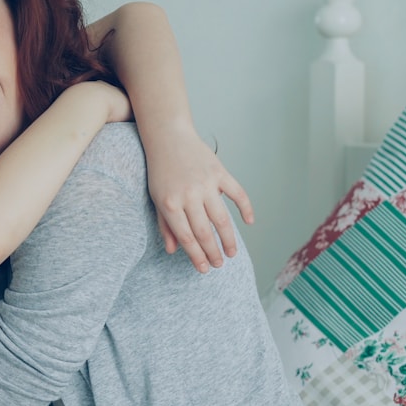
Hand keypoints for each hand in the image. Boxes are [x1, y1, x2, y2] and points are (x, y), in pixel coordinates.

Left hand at [145, 132, 253, 272]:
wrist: (168, 137)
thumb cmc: (160, 170)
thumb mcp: (156, 198)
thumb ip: (165, 225)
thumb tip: (173, 250)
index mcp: (171, 204)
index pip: (187, 238)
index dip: (197, 256)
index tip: (204, 269)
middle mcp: (189, 196)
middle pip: (205, 232)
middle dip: (213, 252)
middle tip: (220, 265)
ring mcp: (206, 184)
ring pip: (222, 218)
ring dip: (228, 238)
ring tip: (232, 253)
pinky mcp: (220, 172)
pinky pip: (237, 193)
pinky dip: (245, 208)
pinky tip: (249, 222)